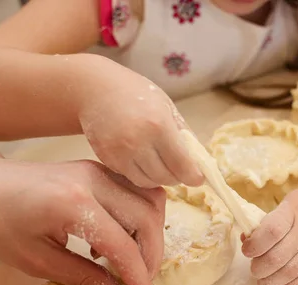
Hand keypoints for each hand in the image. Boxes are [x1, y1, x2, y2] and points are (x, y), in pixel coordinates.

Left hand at [0, 148, 163, 284]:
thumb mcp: (35, 260)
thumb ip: (82, 277)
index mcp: (72, 204)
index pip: (124, 246)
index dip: (139, 280)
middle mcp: (93, 180)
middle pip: (147, 219)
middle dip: (152, 257)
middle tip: (141, 284)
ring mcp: (99, 170)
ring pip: (151, 200)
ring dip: (151, 235)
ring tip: (132, 261)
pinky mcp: (100, 169)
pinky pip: (138, 192)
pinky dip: (141, 218)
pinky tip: (118, 239)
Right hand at [77, 61, 202, 188]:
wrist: (96, 89)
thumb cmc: (137, 95)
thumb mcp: (167, 107)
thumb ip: (185, 135)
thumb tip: (201, 162)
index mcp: (158, 126)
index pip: (182, 165)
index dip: (193, 177)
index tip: (198, 178)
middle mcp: (138, 142)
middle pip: (166, 177)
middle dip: (177, 177)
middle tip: (180, 170)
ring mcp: (119, 152)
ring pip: (148, 182)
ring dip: (159, 178)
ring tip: (162, 165)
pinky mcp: (106, 159)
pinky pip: (130, 177)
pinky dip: (141, 174)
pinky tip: (143, 160)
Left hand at [241, 178, 297, 284]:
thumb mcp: (292, 202)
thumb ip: (271, 221)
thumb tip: (247, 240)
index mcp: (295, 210)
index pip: (270, 231)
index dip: (254, 246)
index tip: (247, 251)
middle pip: (278, 256)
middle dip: (260, 269)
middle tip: (255, 271)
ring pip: (294, 271)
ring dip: (273, 281)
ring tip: (264, 282)